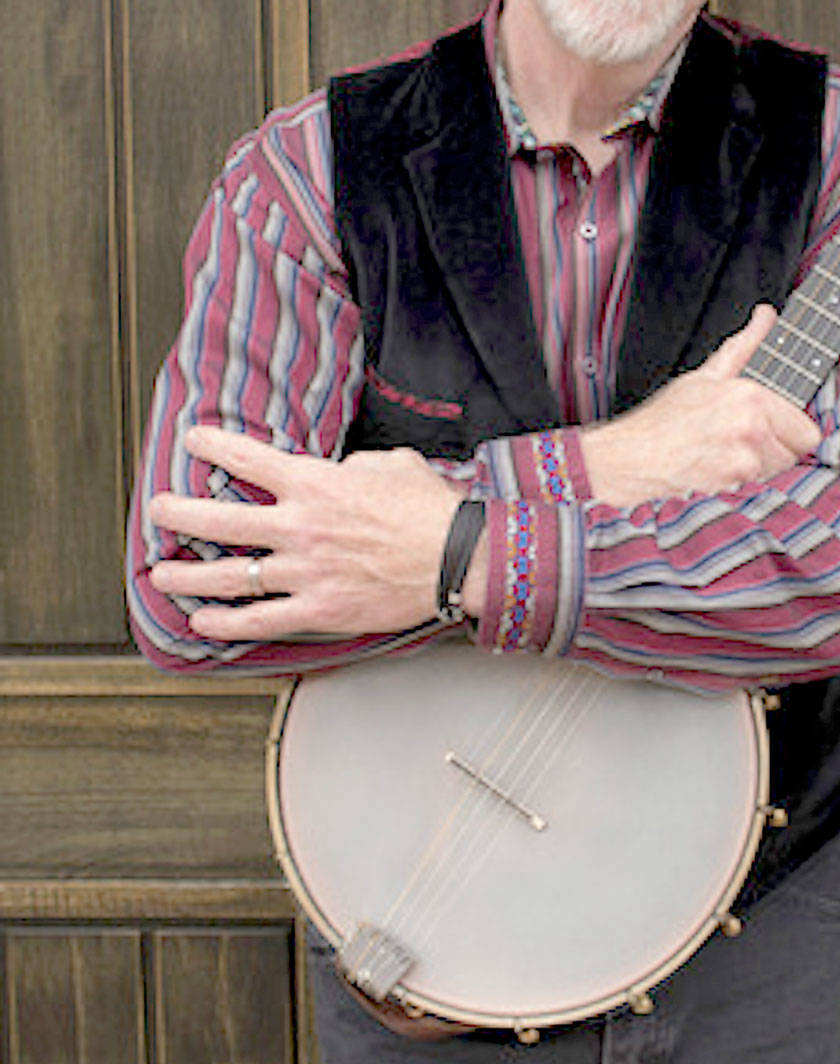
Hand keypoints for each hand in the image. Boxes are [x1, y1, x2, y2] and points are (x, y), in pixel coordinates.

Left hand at [147, 426, 477, 640]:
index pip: (249, 459)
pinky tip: (202, 620)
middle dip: (178, 513)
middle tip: (156, 510)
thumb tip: (337, 470)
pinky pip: (261, 619)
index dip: (213, 446)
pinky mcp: (321, 610)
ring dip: (187, 574)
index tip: (192, 441)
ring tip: (161, 573)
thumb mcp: (390, 463)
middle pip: (220, 519)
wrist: (459, 557)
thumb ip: (352, 464)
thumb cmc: (430, 509)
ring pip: (229, 576)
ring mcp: (307, 572)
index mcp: (316, 483)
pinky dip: (226, 623)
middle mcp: (301, 527)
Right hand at [580, 305, 820, 508]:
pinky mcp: (731, 482)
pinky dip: (739, 478)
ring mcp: (742, 457)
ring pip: (776, 469)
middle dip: (775, 448)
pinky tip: (715, 464)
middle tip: (741, 438)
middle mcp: (751, 426)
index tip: (772, 426)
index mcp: (750, 395)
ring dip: (757, 464)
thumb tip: (767, 315)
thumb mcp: (707, 375)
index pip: (808, 429)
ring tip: (725, 450)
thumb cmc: (666, 417)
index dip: (791, 428)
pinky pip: (753, 483)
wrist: (631, 455)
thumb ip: (745, 346)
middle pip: (796, 452)